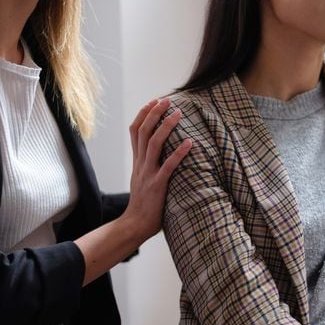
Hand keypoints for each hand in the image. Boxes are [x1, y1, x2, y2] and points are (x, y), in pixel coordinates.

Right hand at [122, 98, 192, 240]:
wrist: (134, 224)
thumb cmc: (143, 204)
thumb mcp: (142, 179)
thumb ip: (148, 165)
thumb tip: (158, 152)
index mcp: (137, 162)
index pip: (135, 131)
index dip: (144, 114)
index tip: (154, 101)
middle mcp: (140, 164)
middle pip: (143, 132)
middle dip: (154, 114)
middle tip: (166, 100)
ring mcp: (148, 174)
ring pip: (153, 144)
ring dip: (166, 127)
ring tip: (178, 114)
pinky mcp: (157, 186)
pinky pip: (168, 166)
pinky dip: (179, 153)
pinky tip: (190, 143)